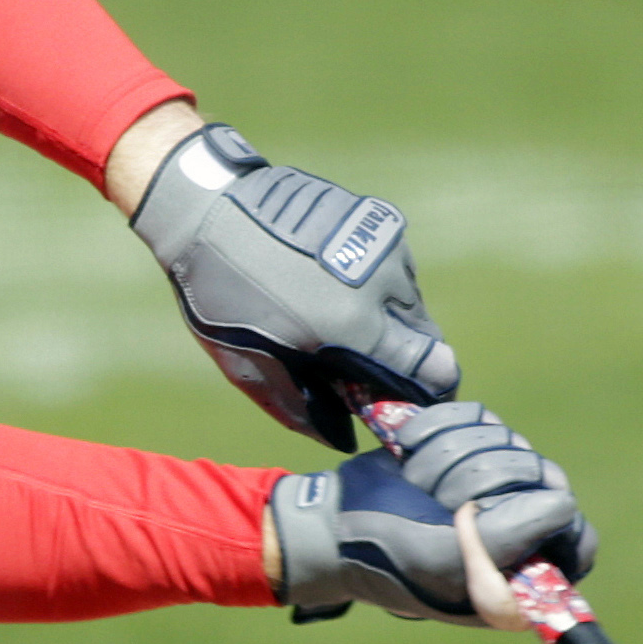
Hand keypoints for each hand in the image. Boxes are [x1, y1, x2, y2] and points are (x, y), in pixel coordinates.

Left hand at [126, 122, 458, 449]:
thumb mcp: (249, 368)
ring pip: (410, 295)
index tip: (415, 394)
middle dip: (403, 351)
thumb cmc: (220, 296)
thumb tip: (338, 434)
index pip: (436, 367)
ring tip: (338, 308)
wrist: (206, 210)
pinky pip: (393, 261)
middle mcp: (383, 283)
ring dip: (388, 312)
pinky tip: (334, 276)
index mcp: (356, 327)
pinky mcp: (375, 216)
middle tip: (362, 355)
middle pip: (425, 334)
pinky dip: (375, 278)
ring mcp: (383, 243)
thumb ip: (300, 409)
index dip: (431, 387)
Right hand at [270, 401, 593, 624]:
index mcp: (522, 571)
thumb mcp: (450, 562)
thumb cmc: (389, 556)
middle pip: (539, 474)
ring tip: (417, 486)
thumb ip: (511, 538)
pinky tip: (410, 456)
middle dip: (477, 483)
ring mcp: (492, 482)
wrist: (331, 526)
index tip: (499, 514)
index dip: (542, 515)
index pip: (575, 537)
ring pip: (506, 439)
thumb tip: (562, 502)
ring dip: (449, 458)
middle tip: (438, 508)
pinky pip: (476, 415)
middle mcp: (517, 526)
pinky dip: (437, 429)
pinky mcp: (465, 444)